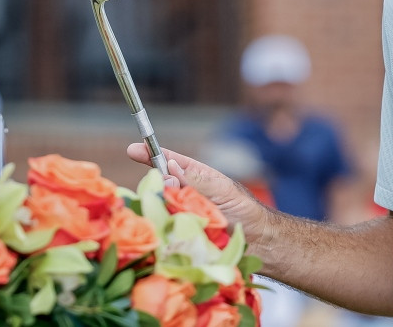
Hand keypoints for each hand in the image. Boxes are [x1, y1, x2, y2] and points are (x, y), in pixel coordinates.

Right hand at [126, 143, 271, 248]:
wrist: (259, 243)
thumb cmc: (245, 211)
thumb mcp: (222, 190)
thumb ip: (195, 180)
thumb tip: (170, 166)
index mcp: (197, 176)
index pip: (170, 161)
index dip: (151, 154)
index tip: (132, 149)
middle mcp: (186, 193)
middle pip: (161, 184)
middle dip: (162, 184)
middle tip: (172, 189)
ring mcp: (183, 214)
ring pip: (161, 206)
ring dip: (167, 207)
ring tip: (189, 214)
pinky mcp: (182, 234)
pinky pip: (166, 228)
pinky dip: (167, 226)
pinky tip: (176, 229)